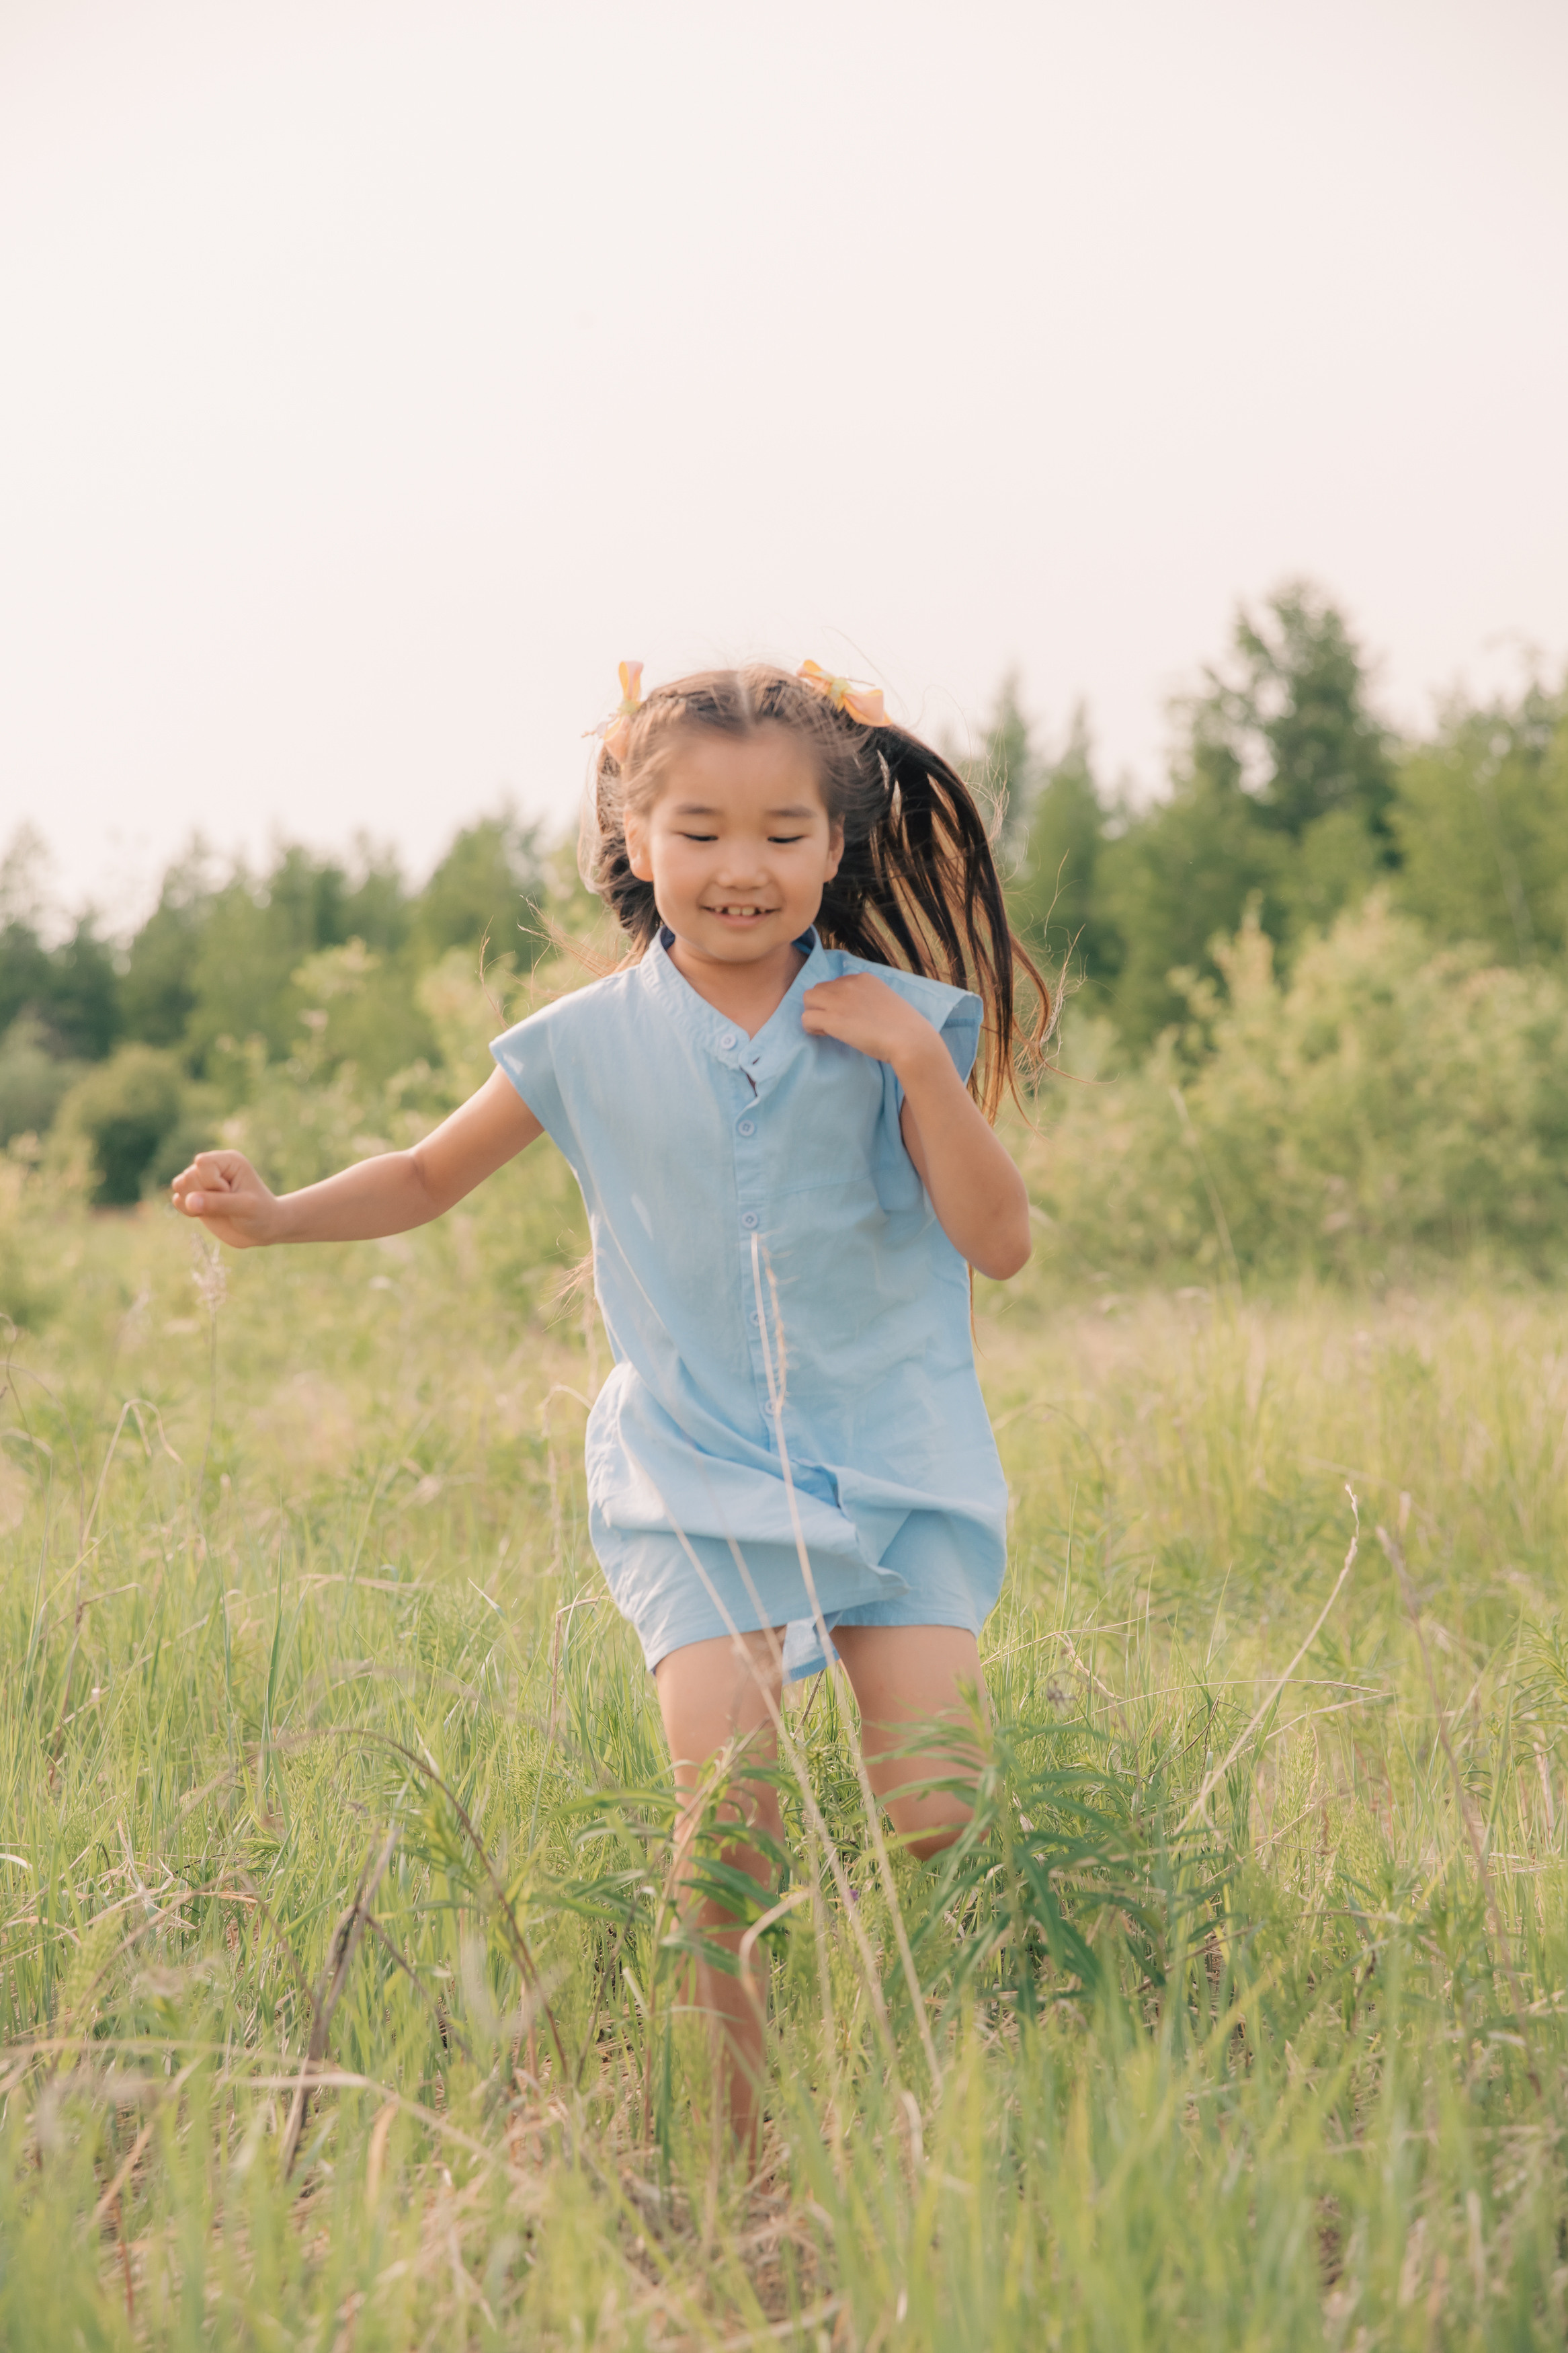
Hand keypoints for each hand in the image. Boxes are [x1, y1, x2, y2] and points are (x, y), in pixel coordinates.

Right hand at [170, 1150, 281, 1249]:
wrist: (262, 1231)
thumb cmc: (260, 1214)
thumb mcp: (244, 1207)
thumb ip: (217, 1203)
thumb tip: (188, 1201)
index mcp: (228, 1160)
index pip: (203, 1163)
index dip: (211, 1182)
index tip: (230, 1193)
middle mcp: (214, 1167)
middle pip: (189, 1175)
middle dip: (203, 1195)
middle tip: (226, 1203)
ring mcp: (203, 1181)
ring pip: (179, 1184)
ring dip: (192, 1202)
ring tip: (216, 1209)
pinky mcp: (195, 1197)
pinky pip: (176, 1199)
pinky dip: (187, 1210)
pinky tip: (206, 1214)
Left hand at [801, 973, 941, 1077]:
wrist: (910, 1039)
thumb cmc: (905, 1028)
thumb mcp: (886, 1002)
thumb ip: (869, 1001)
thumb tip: (856, 1013)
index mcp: (864, 978)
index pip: (837, 983)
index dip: (837, 1001)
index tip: (847, 1015)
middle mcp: (849, 984)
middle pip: (819, 989)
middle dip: (822, 1005)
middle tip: (834, 1023)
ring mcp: (839, 1000)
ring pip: (808, 999)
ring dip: (814, 1013)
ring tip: (827, 1029)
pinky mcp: (833, 1019)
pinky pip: (806, 1018)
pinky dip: (811, 1027)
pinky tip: (825, 1035)